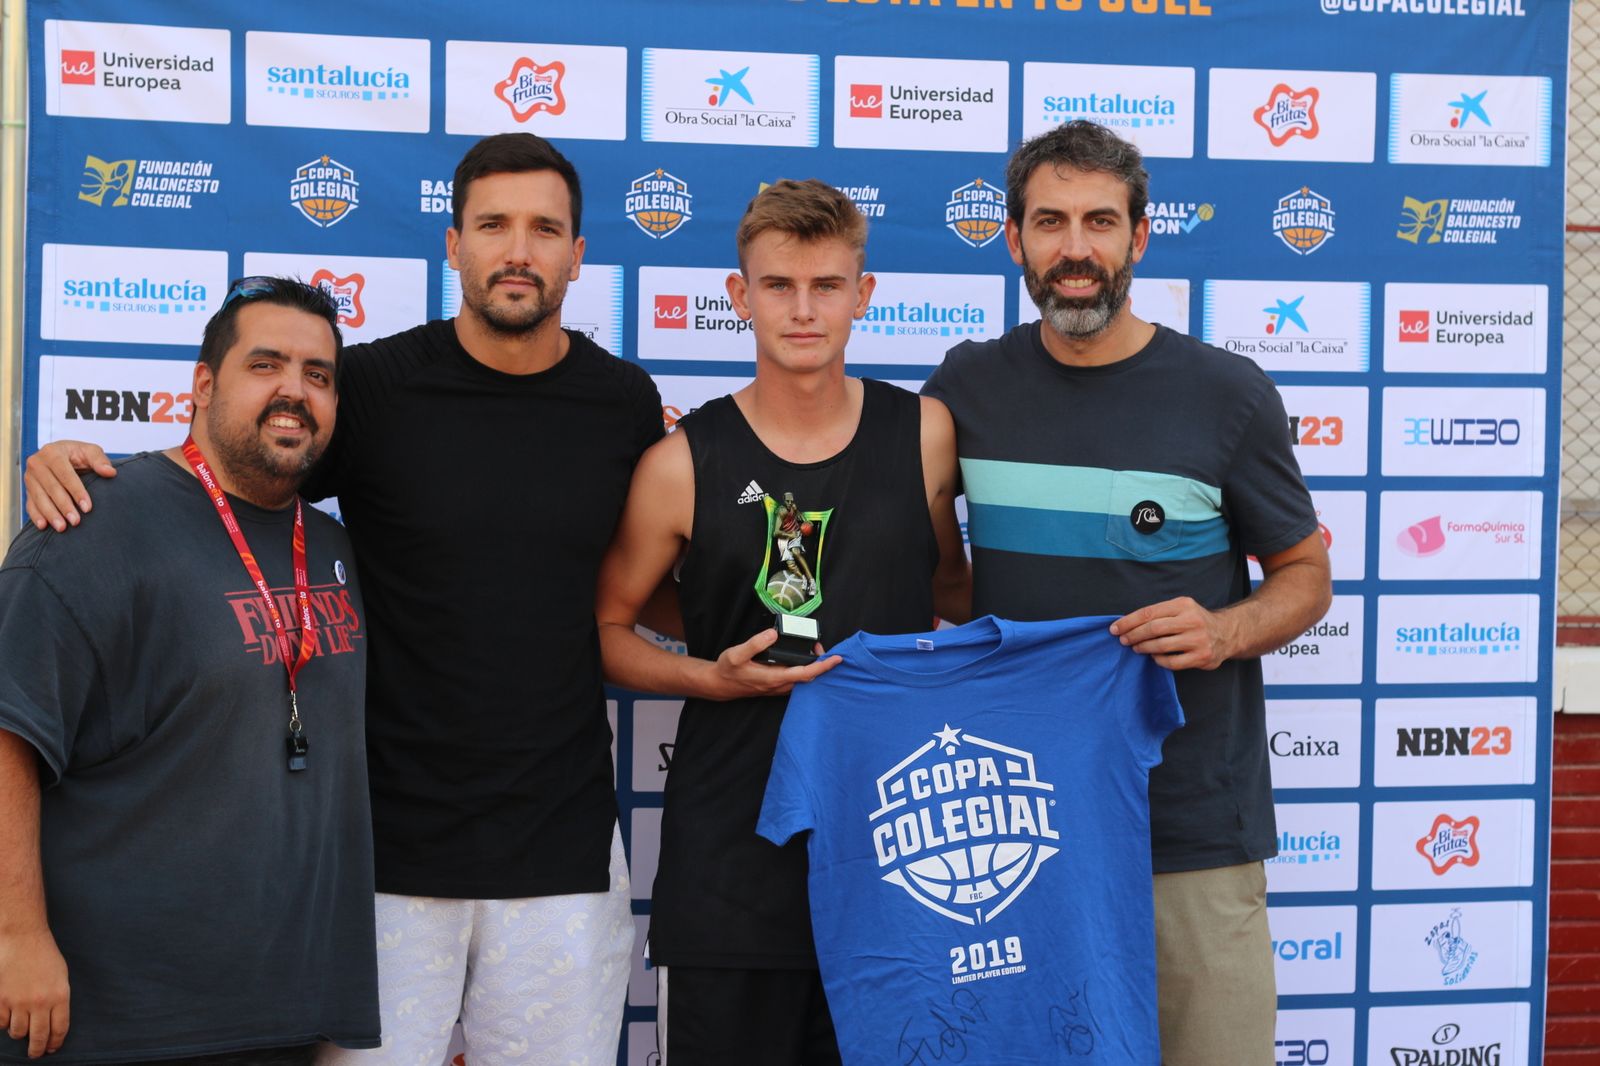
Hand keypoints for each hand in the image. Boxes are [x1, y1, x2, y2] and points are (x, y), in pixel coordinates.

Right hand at [0, 927, 69, 1057]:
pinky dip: (3, 1023)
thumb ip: (58, 1000)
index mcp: (60, 996)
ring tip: (21, 1030)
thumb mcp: (61, 977)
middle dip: (36, 1050)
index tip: (51, 1048)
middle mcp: (40, 1002)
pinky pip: (1, 1023)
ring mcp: (18, 1001)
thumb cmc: (45, 956)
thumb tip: (53, 1023)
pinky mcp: (1, 999)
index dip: (55, 1042)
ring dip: (20, 1034)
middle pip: (38, 1036)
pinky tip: (8, 1017)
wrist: (23, 939)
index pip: (59, 1029)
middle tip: (35, 1054)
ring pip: (17, 1032)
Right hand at [23, 442, 113, 532]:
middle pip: (51, 488)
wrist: (62, 456)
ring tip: (62, 527)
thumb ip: (99, 460)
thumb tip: (110, 472)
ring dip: (50, 514)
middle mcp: (37, 463)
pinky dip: (36, 515)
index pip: (65, 474)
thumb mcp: (90, 451)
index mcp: (52, 452)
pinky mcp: (27, 489)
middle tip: (75, 521)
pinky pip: (30, 504)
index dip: (76, 491)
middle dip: (64, 506)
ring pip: (39, 497)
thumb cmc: (77, 455)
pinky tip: (44, 526)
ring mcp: (30, 477)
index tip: (87, 507)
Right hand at [704, 629, 840, 698]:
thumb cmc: (727, 670)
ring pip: (803, 681)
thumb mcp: (736, 654)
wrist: (719, 684)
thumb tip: (773, 633)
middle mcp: (779, 685)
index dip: (822, 666)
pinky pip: (796, 681)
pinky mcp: (775, 686)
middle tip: (821, 646)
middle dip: (821, 664)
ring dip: (813, 668)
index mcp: (773, 677)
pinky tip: (804, 662)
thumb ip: (755, 643)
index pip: (805, 674)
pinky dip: (805, 672)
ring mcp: (777, 688)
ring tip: (816, 652)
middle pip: (809, 678)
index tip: (836, 658)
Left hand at [1109, 597, 1237, 671]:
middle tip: (1123, 640)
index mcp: (1183, 605)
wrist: (1227, 633)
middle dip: (1133, 635)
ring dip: (1144, 648)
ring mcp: (1198, 639)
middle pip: (1153, 629)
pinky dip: (1159, 660)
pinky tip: (1154, 657)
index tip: (1115, 628)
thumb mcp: (1181, 608)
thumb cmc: (1195, 621)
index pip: (1149, 612)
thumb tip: (1127, 624)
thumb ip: (1159, 613)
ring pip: (1161, 646)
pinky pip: (1172, 662)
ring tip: (1136, 648)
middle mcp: (1192, 620)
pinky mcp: (1201, 657)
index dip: (1129, 621)